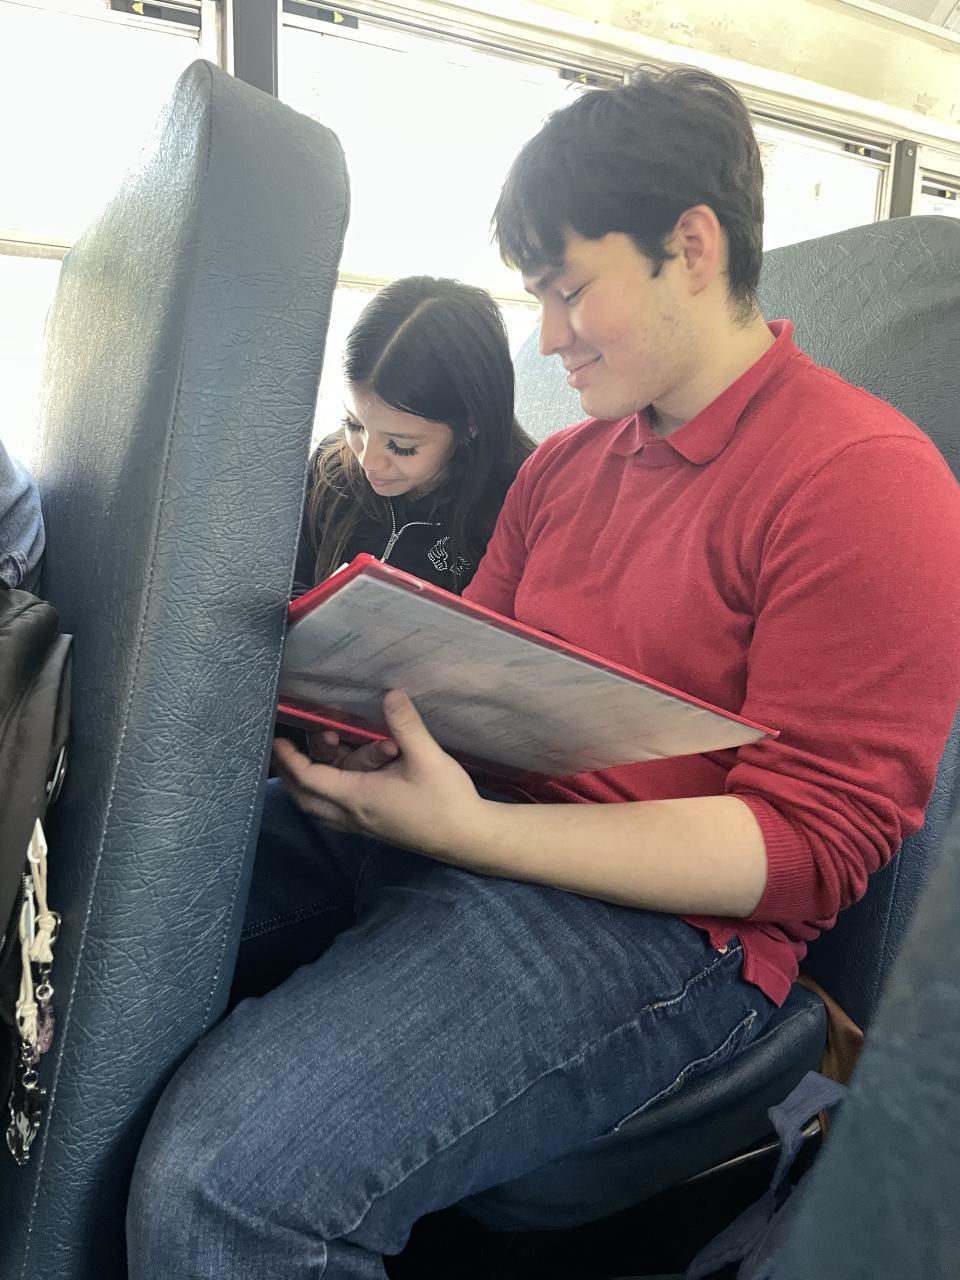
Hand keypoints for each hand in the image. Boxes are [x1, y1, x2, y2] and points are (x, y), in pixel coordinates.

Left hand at [271, 691, 487, 858]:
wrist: (467, 838)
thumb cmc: (447, 801)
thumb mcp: (428, 758)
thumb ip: (406, 725)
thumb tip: (391, 693)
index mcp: (359, 798)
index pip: (310, 779)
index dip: (290, 759)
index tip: (277, 740)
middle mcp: (354, 815)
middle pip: (306, 798)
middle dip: (290, 773)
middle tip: (284, 749)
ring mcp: (363, 825)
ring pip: (319, 808)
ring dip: (307, 784)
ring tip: (311, 757)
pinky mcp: (374, 827)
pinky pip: (334, 813)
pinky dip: (324, 795)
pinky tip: (336, 780)